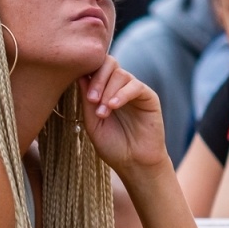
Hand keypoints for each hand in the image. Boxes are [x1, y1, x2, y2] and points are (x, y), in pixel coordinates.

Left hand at [79, 57, 167, 177]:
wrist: (134, 163)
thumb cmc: (112, 146)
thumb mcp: (92, 123)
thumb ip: (86, 100)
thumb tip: (80, 75)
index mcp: (104, 90)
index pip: (96, 68)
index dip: (88, 74)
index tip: (84, 96)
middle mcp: (119, 87)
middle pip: (109, 63)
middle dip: (98, 79)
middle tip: (92, 99)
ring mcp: (134, 91)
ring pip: (121, 74)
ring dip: (108, 91)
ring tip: (103, 112)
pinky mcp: (148, 97)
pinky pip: (135, 86)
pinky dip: (122, 94)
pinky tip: (114, 106)